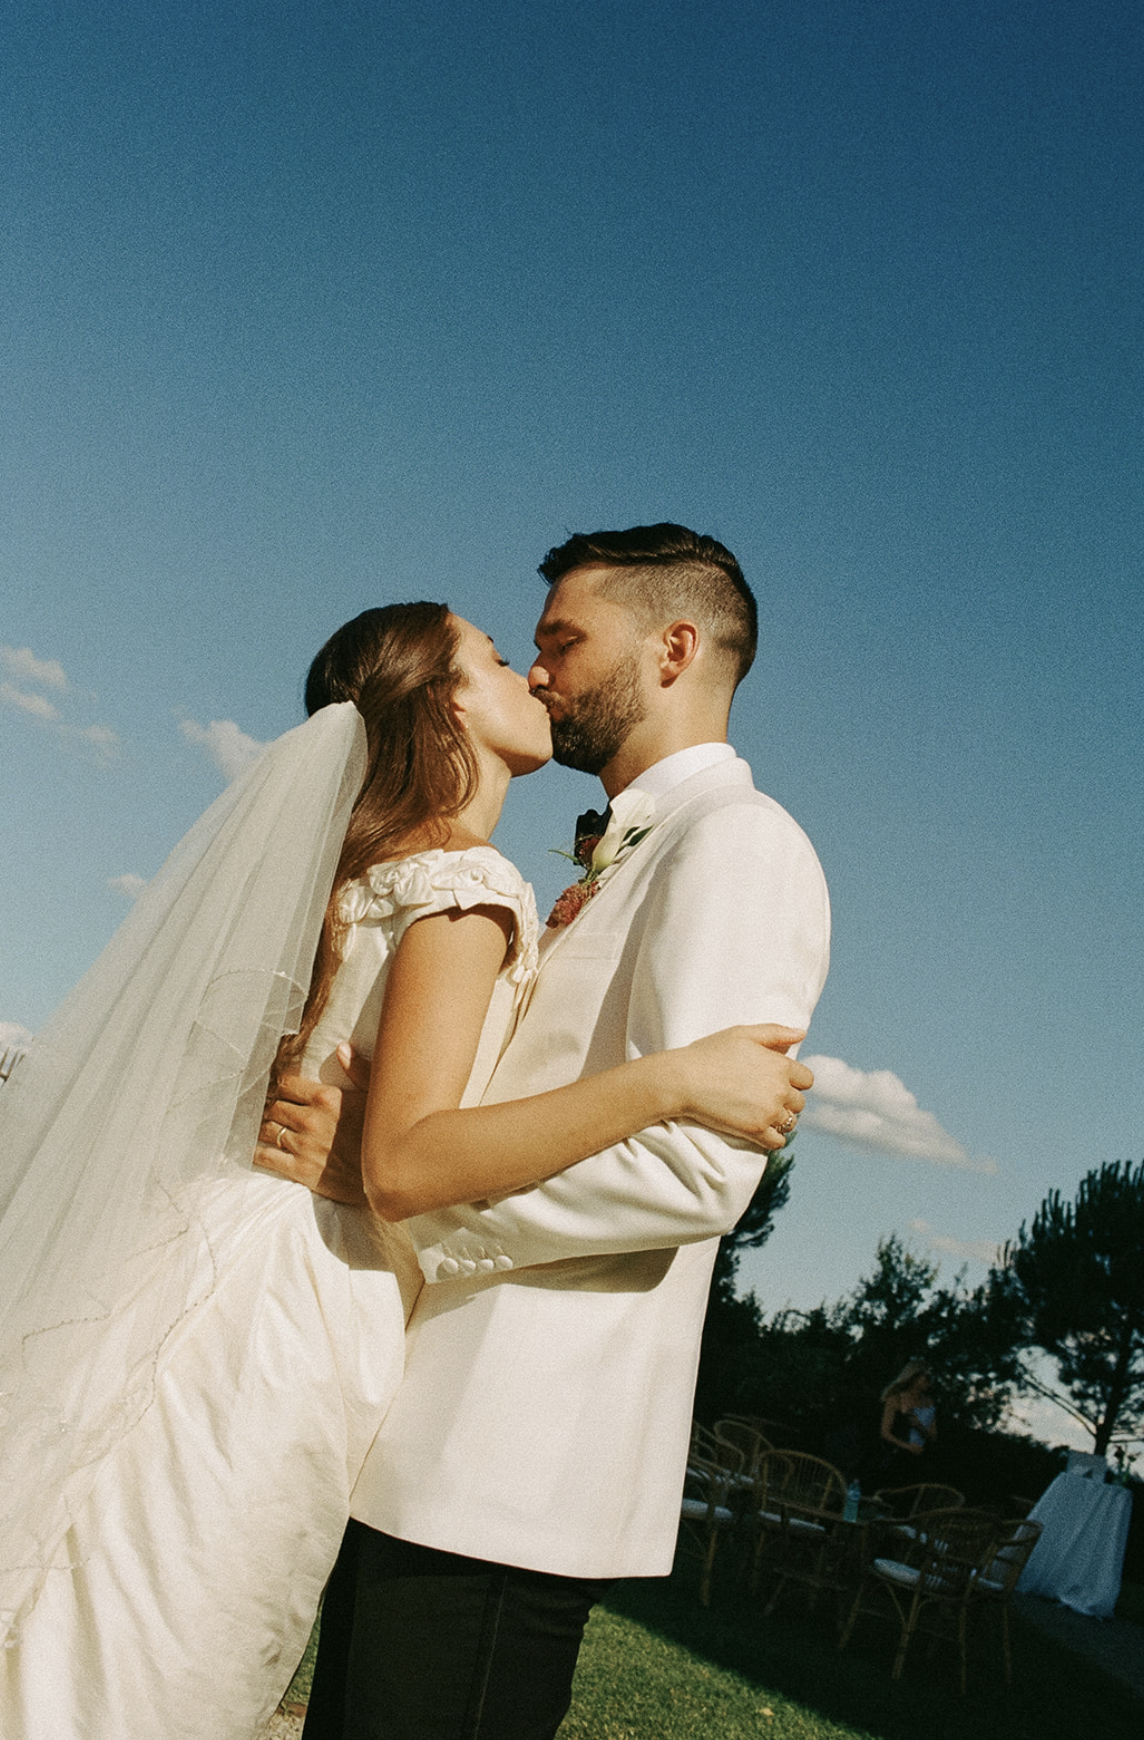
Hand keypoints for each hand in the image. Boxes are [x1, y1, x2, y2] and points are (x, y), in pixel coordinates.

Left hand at [254, 1044, 371, 1202]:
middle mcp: (311, 1119)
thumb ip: (359, 1070)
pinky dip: (254, 1151)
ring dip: (260, 1126)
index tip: (278, 1088)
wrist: (389, 1176)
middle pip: (273, 1106)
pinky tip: (249, 1148)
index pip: (287, 1083)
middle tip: (266, 1108)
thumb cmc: (384, 1135)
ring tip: (257, 1125)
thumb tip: (342, 1048)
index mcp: (327, 1098)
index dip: (280, 1085)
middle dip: (268, 1106)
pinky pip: (266, 1157)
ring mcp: (303, 1145)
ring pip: (266, 1129)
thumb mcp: (377, 1097)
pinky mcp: (300, 1170)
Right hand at [674, 1024, 812, 1148]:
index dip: (794, 1080)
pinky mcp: (755, 1130)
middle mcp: (780, 1090)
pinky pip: (778, 1142)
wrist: (684, 1079)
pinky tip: (761, 1130)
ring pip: (790, 1122)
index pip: (807, 1080)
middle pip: (799, 1102)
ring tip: (761, 1113)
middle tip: (765, 1097)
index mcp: (780, 1066)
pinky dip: (773, 1138)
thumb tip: (802, 1034)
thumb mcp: (743, 1033)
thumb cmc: (710, 1053)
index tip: (777, 1081)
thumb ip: (776, 1032)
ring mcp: (768, 1112)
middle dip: (787, 1100)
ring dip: (780, 1119)